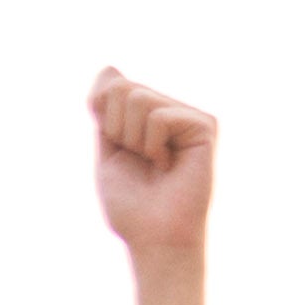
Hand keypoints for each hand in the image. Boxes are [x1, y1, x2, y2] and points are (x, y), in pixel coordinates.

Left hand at [92, 70, 215, 260]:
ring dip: (134, 140)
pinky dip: (153, 146)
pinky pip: (159, 117)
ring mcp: (189, 115)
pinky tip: (169, 165)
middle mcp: (171, 109)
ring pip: (138, 98)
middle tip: (139, 160)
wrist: (154, 238)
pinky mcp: (204, 124)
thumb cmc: (132, 205)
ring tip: (155, 164)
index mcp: (147, 115)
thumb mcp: (108, 150)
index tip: (115, 146)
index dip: (99, 113)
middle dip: (116, 130)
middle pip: (122, 88)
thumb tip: (110, 67)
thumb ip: (105, 109)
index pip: (110, 84)